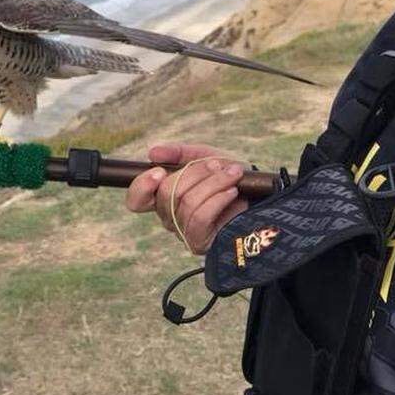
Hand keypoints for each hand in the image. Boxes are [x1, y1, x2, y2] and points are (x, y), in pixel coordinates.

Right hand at [124, 142, 248, 253]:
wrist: (258, 192)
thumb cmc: (227, 173)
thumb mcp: (204, 155)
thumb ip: (178, 153)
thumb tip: (153, 153)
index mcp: (163, 195)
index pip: (137, 199)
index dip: (142, 185)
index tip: (159, 171)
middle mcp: (168, 216)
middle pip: (166, 193)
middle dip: (196, 172)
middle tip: (218, 165)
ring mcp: (183, 231)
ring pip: (187, 203)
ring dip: (214, 183)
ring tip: (232, 174)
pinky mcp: (200, 242)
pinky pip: (200, 217)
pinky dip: (218, 198)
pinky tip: (232, 192)